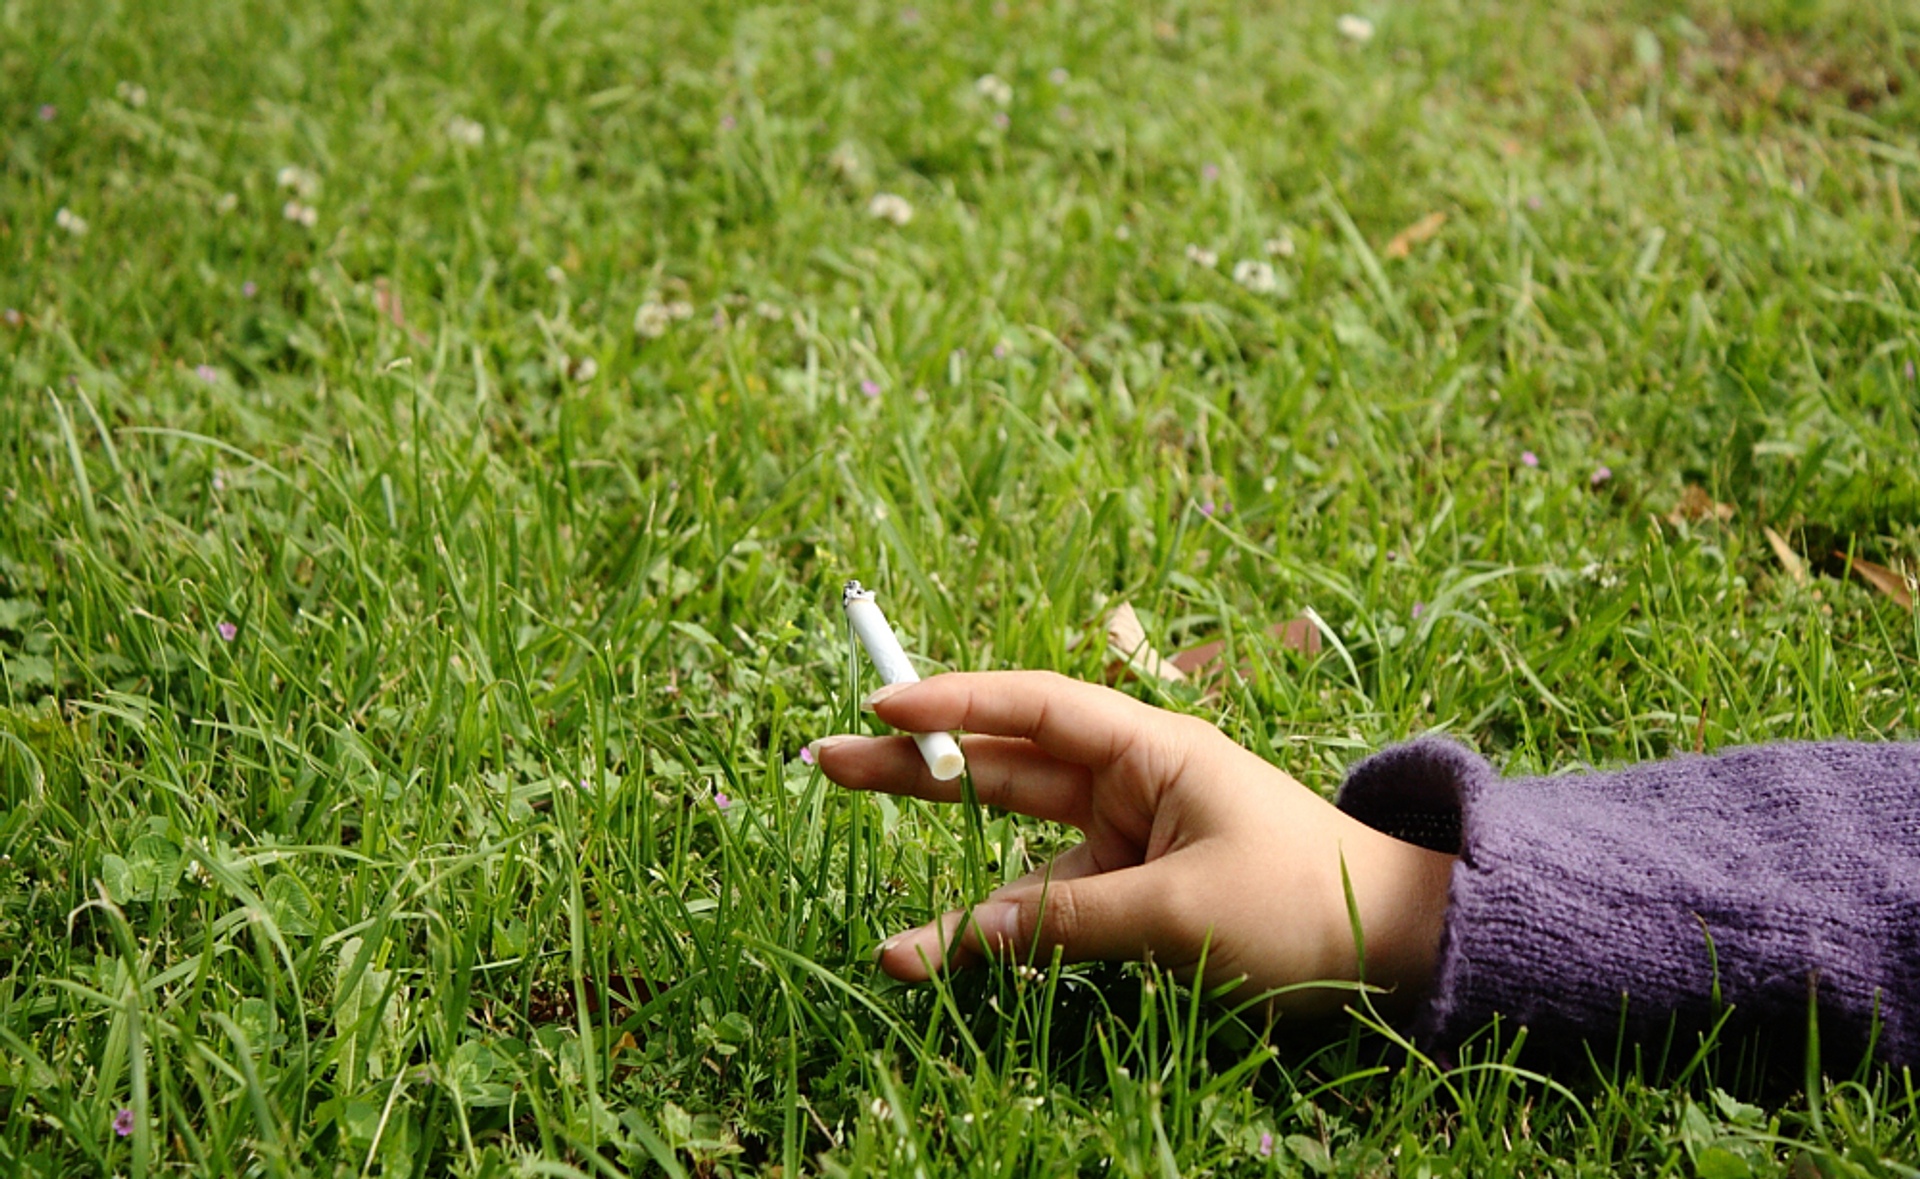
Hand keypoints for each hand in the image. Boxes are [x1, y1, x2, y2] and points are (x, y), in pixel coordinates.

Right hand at [810, 671, 1455, 1016]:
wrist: (1400, 949)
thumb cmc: (1304, 905)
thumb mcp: (1179, 914)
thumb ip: (1064, 922)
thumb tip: (957, 939)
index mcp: (1153, 750)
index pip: (1034, 708)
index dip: (952, 703)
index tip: (877, 705)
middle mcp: (1132, 782)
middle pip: (1005, 764)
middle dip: (917, 763)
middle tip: (825, 760)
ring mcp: (1129, 840)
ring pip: (1015, 844)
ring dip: (947, 869)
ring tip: (876, 915)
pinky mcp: (1133, 894)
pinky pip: (1048, 903)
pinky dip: (997, 927)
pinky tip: (938, 953)